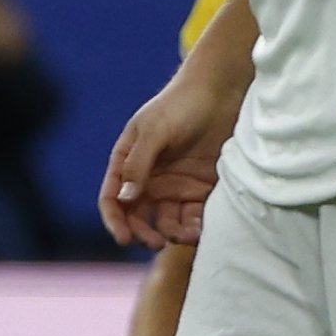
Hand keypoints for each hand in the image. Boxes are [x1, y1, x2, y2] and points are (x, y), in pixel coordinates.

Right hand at [98, 49, 247, 248]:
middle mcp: (149, 179)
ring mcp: (176, 185)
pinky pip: (194, 216)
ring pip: (168, 222)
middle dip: (144, 234)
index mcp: (129, 163)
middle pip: (138, 217)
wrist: (222, 91)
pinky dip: (195, 227)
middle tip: (156, 243)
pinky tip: (201, 229)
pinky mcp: (201, 188)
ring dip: (173, 234)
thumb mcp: (154, 130)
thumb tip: (125, 198)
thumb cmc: (181, 104)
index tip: (124, 238)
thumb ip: (138, 163)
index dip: (115, 221)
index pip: (113, 198)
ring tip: (187, 235)